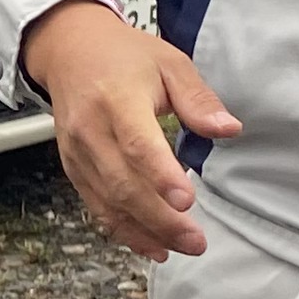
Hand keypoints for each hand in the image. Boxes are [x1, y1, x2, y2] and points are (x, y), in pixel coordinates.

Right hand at [22, 0, 241, 260]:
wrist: (69, 51)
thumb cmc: (124, 57)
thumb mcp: (170, 63)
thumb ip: (198, 99)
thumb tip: (229, 130)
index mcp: (117, 98)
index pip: (138, 144)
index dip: (161, 176)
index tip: (187, 202)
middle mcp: (91, 129)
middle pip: (123, 183)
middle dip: (161, 219)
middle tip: (195, 240)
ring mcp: (77, 152)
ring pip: (109, 202)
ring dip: (145, 231)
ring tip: (180, 247)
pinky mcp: (73, 168)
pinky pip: (96, 206)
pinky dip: (123, 230)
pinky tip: (151, 245)